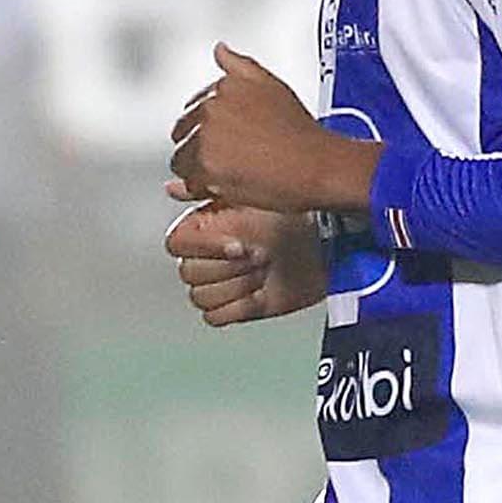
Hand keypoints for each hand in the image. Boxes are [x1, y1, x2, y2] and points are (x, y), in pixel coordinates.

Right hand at [162, 187, 327, 326]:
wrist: (327, 243)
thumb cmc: (295, 216)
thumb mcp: (250, 197)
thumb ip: (208, 192)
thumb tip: (174, 186)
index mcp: (206, 228)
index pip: (177, 244)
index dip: (207, 248)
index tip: (239, 245)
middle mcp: (211, 256)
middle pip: (189, 273)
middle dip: (229, 267)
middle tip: (259, 255)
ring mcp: (224, 282)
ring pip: (201, 297)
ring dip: (237, 285)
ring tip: (264, 270)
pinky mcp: (239, 307)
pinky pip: (216, 316)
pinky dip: (237, 307)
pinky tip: (260, 290)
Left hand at [172, 44, 379, 217]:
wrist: (316, 165)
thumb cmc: (301, 132)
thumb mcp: (272, 85)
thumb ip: (239, 66)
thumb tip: (219, 50)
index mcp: (224, 86)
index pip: (194, 107)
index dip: (207, 127)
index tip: (224, 137)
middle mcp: (211, 109)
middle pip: (182, 132)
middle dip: (197, 145)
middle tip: (228, 157)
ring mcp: (206, 138)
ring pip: (181, 159)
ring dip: (198, 167)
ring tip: (230, 171)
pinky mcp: (206, 168)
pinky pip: (188, 182)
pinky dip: (201, 187)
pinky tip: (227, 184)